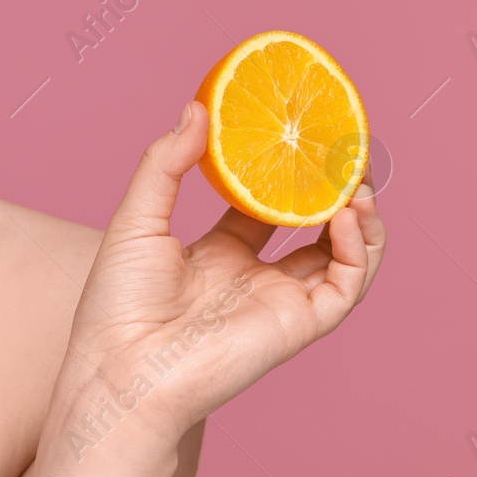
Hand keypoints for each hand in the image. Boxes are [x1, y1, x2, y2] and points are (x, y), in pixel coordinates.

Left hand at [50, 99, 385, 449]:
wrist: (122, 368)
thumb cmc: (118, 302)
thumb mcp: (138, 217)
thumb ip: (166, 163)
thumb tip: (195, 108)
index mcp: (220, 251)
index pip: (265, 204)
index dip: (286, 172)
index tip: (298, 134)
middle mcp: (256, 275)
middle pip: (312, 225)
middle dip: (333, 189)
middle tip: (344, 147)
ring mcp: (281, 300)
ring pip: (342, 253)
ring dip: (358, 215)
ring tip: (357, 176)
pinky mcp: (298, 324)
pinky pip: (345, 283)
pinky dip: (357, 248)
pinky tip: (346, 212)